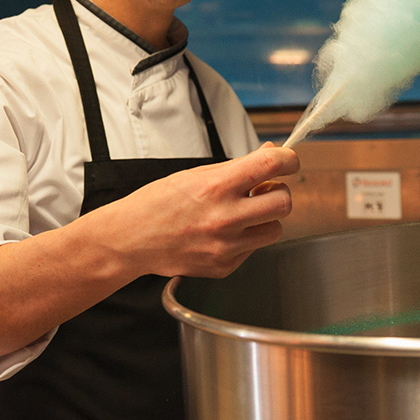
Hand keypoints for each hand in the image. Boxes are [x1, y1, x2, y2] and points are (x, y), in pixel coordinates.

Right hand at [107, 142, 299, 278]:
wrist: (131, 240)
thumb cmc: (158, 203)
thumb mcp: (196, 174)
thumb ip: (238, 167)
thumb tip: (270, 153)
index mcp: (216, 187)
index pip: (271, 166)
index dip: (288, 159)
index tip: (288, 161)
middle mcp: (224, 218)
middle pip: (284, 202)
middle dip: (279, 191)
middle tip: (264, 189)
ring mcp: (226, 246)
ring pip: (275, 229)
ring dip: (266, 218)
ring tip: (244, 213)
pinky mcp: (225, 266)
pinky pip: (254, 249)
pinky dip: (246, 238)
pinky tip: (223, 233)